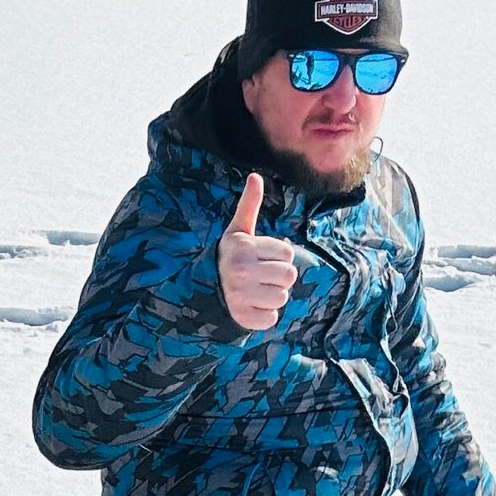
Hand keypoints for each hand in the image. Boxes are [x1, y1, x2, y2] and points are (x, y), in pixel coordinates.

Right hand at [217, 172, 297, 331]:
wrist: (207, 288)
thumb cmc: (232, 255)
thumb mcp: (238, 230)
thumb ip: (249, 205)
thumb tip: (255, 176)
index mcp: (244, 248)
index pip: (288, 254)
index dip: (280, 257)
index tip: (263, 258)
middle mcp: (241, 271)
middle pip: (289, 276)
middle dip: (279, 277)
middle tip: (262, 276)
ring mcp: (241, 296)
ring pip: (282, 298)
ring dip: (274, 297)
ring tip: (257, 291)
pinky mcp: (242, 317)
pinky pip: (271, 319)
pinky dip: (265, 316)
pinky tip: (252, 307)